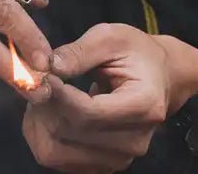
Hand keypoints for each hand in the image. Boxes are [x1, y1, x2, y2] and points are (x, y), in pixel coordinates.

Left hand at [22, 23, 197, 172]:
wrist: (161, 79)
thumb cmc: (137, 53)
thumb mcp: (112, 37)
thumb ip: (79, 51)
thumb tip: (47, 66)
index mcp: (143, 106)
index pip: (88, 113)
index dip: (57, 96)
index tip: (39, 75)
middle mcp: (133, 141)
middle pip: (69, 134)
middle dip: (44, 106)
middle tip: (36, 79)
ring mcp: (118, 159)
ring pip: (56, 153)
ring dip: (38, 123)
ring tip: (42, 94)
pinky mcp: (103, 166)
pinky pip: (58, 160)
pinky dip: (43, 135)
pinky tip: (49, 111)